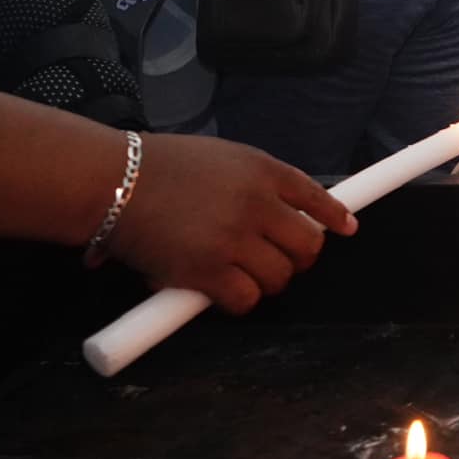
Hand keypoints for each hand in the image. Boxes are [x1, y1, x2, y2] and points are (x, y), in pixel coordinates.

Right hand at [102, 134, 357, 314]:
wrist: (112, 180)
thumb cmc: (155, 168)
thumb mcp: (219, 158)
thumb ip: (252, 182)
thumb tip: (282, 211)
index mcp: (262, 170)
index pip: (316, 196)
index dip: (334, 217)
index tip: (346, 228)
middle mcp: (258, 203)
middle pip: (308, 245)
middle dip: (297, 259)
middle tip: (276, 261)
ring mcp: (235, 238)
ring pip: (280, 276)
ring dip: (265, 282)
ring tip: (238, 276)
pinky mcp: (209, 270)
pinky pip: (246, 299)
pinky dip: (238, 301)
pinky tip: (219, 292)